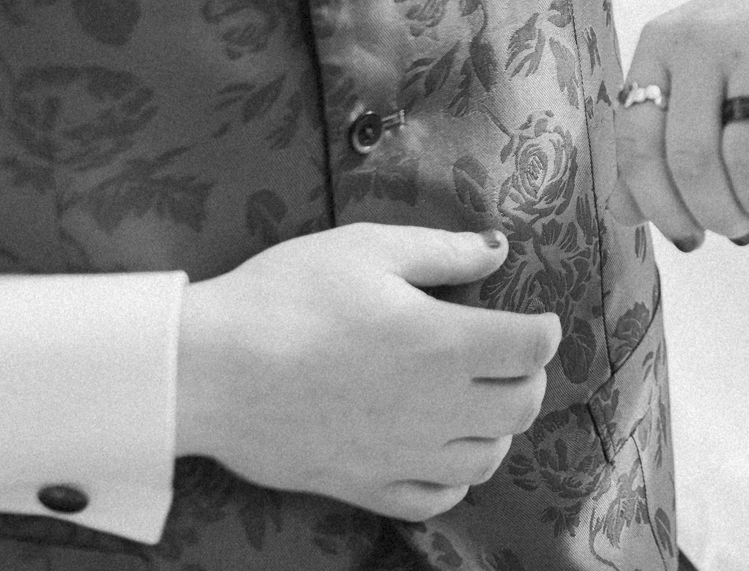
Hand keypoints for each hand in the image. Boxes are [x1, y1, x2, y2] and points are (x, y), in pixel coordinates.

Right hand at [177, 223, 559, 521]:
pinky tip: (437, 447)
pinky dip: (453, 478)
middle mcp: (435, 407)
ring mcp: (402, 455)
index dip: (542, 329)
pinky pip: (437, 500)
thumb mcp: (368, 249)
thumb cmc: (286, 296)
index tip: (530, 318)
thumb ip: (442, 251)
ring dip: (495, 427)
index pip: (533, 348)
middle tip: (505, 355)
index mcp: (443, 343)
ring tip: (473, 399)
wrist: (206, 369)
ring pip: (488, 458)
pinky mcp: (365, 486)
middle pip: (522, 406)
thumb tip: (498, 247)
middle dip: (527, 377)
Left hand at [614, 0, 748, 247]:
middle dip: (713, 214)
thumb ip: (655, 139)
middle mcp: (706, 38)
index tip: (688, 237)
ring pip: (744, 157)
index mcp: (661, 43)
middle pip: (690, 158)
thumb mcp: (693, 74)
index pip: (637, 142)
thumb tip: (624, 216)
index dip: (657, 206)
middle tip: (738, 230)